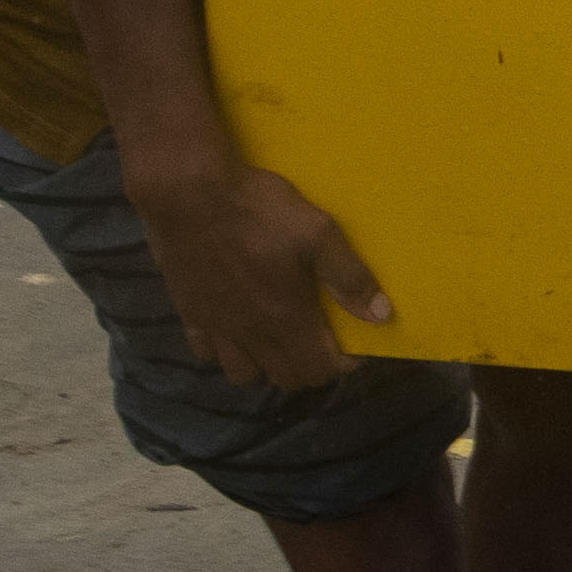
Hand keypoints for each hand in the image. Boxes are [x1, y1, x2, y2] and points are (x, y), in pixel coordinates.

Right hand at [137, 161, 394, 391]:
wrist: (188, 193)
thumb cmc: (258, 210)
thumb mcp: (317, 233)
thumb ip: (349, 277)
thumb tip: (383, 316)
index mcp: (287, 318)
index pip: (320, 369)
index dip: (343, 364)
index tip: (353, 345)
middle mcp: (251, 334)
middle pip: (286, 378)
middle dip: (310, 367)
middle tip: (320, 339)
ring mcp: (217, 327)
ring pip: (244, 375)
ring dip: (267, 366)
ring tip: (278, 340)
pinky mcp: (189, 313)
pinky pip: (206, 353)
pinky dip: (225, 352)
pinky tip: (235, 328)